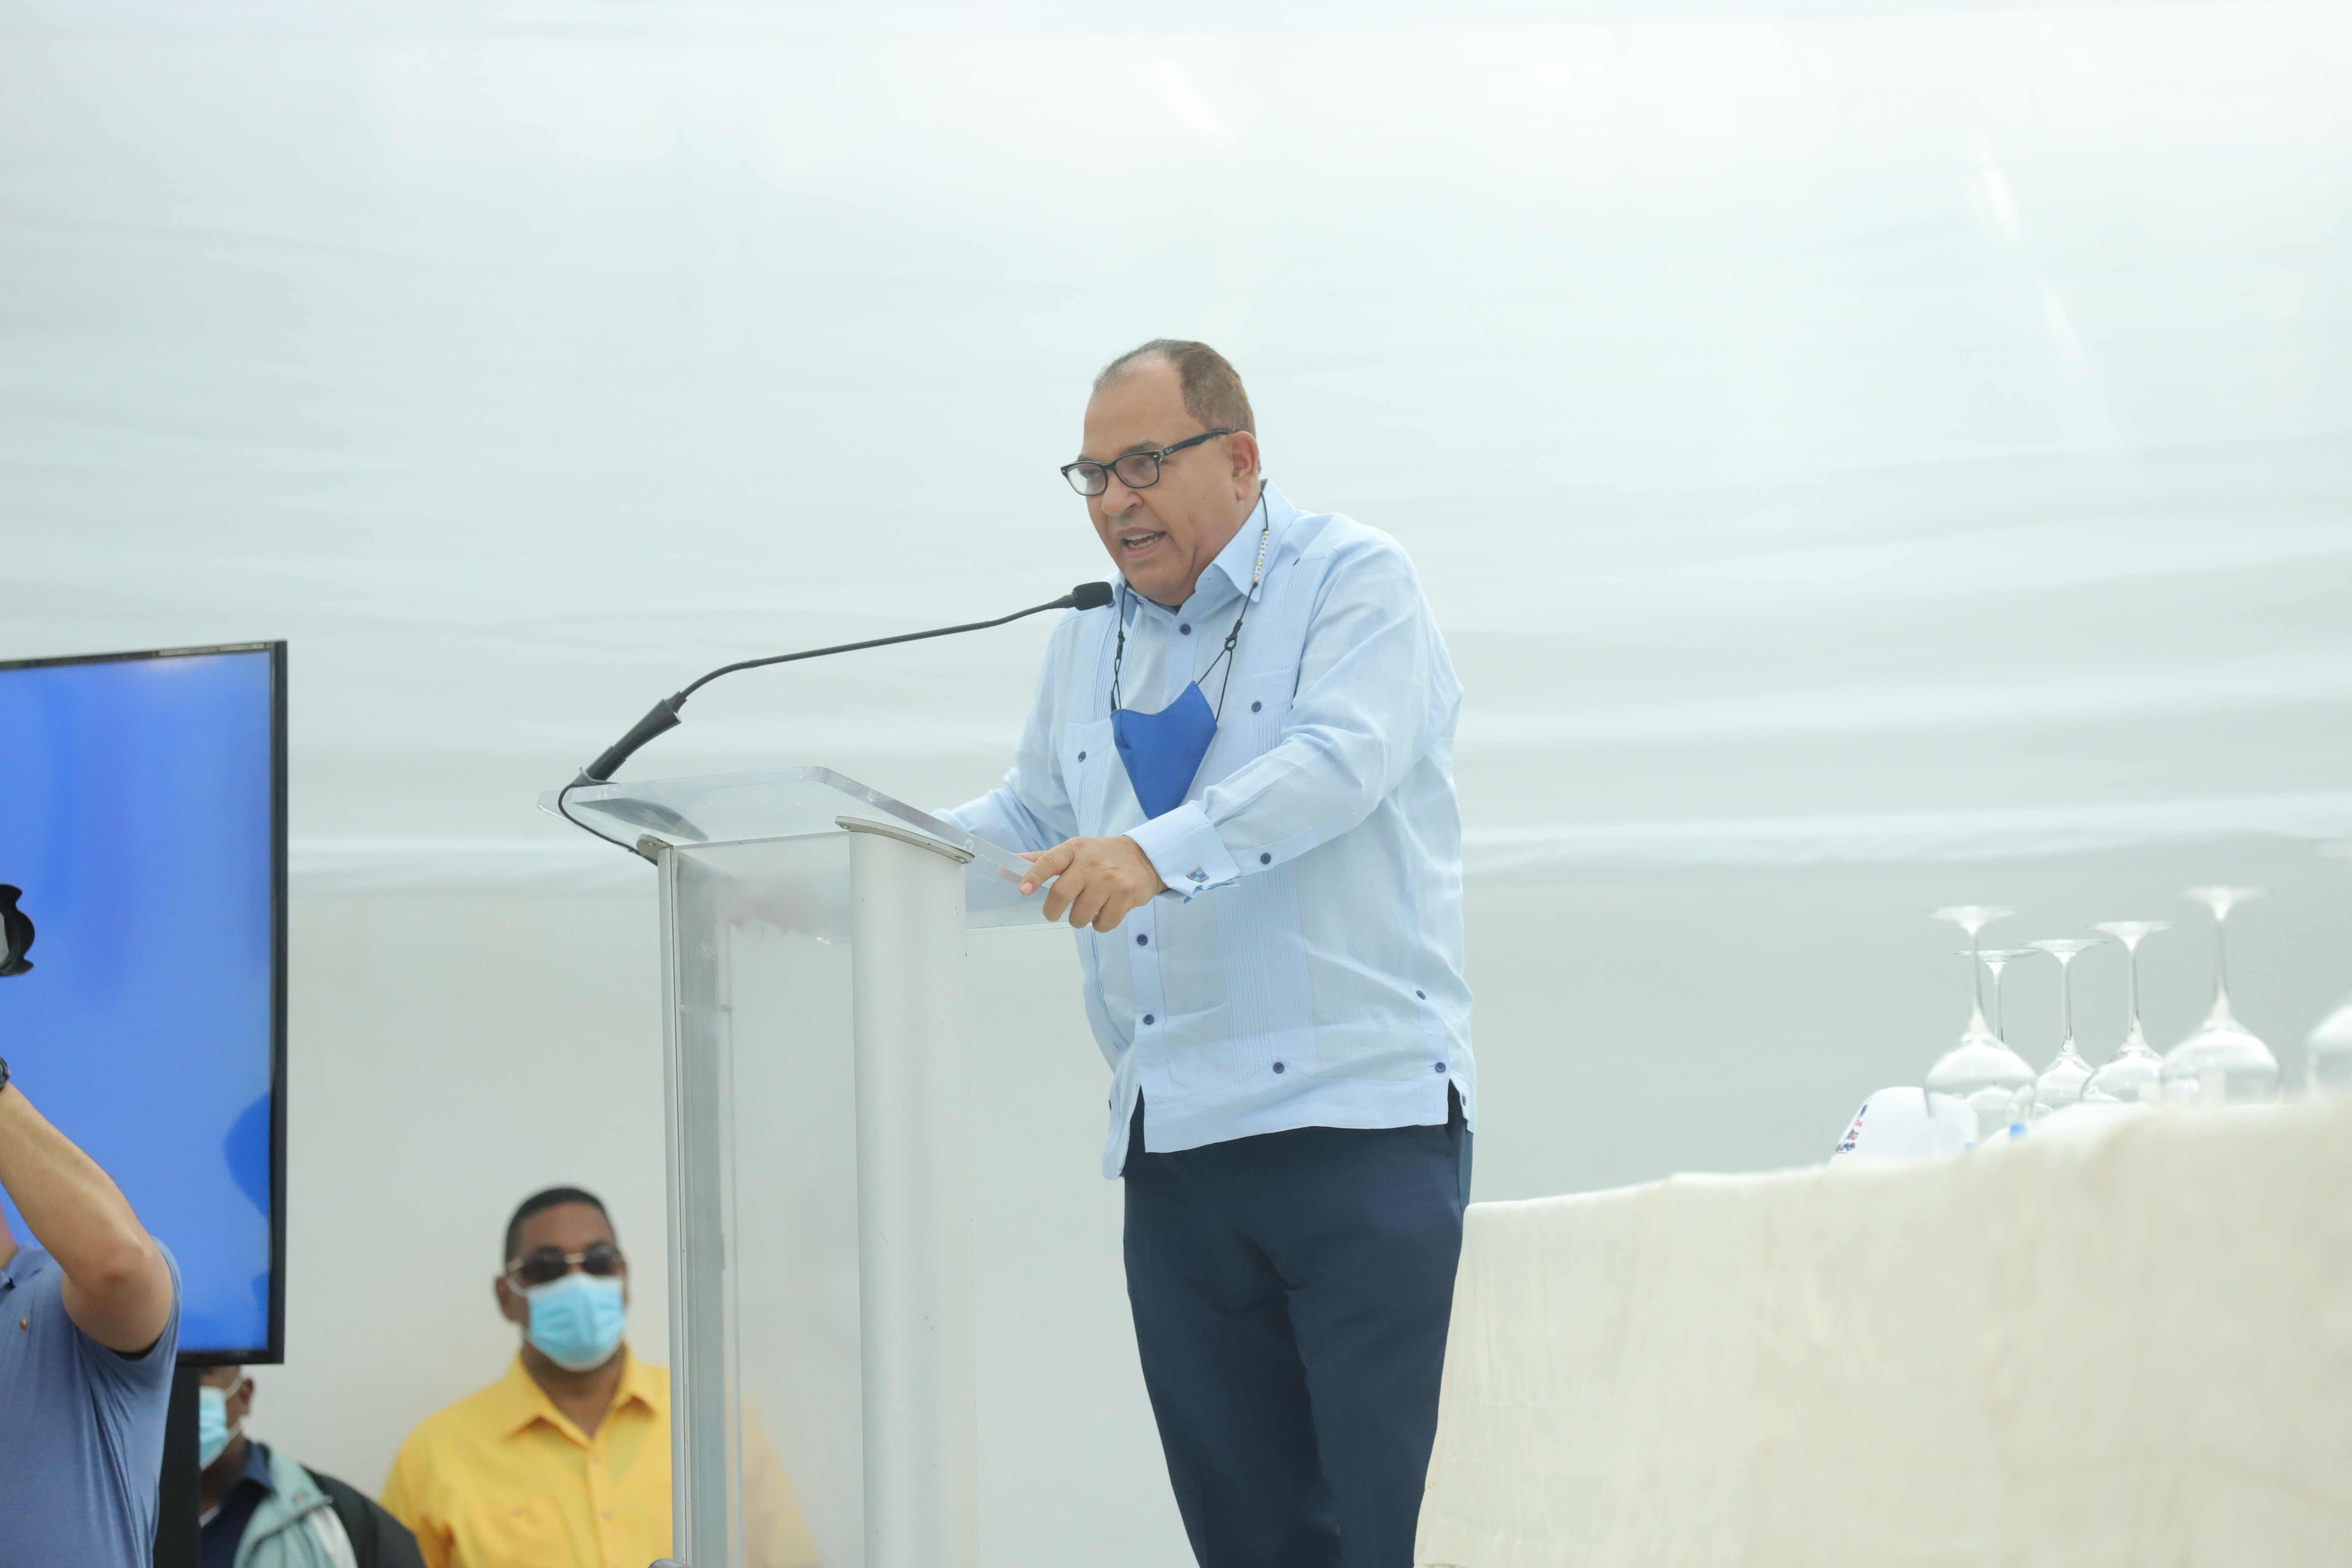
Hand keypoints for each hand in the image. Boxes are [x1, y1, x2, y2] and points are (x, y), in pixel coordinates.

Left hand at [1019, 836, 1166, 930]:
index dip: (1034, 876)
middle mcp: (1091, 863)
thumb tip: (1010, 863)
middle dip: (1053, 911)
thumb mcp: (1073, 851)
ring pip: (1081, 916)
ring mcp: (1110, 880)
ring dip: (1079, 920)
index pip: (1050, 861)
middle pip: (1062, 894)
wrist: (1143, 857)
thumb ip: (1043, 860)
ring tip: (1087, 908)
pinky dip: (1100, 924)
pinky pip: (1103, 924)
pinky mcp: (1126, 895)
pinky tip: (1105, 911)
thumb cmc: (1100, 857)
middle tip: (1054, 913)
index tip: (1024, 890)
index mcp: (1074, 850)